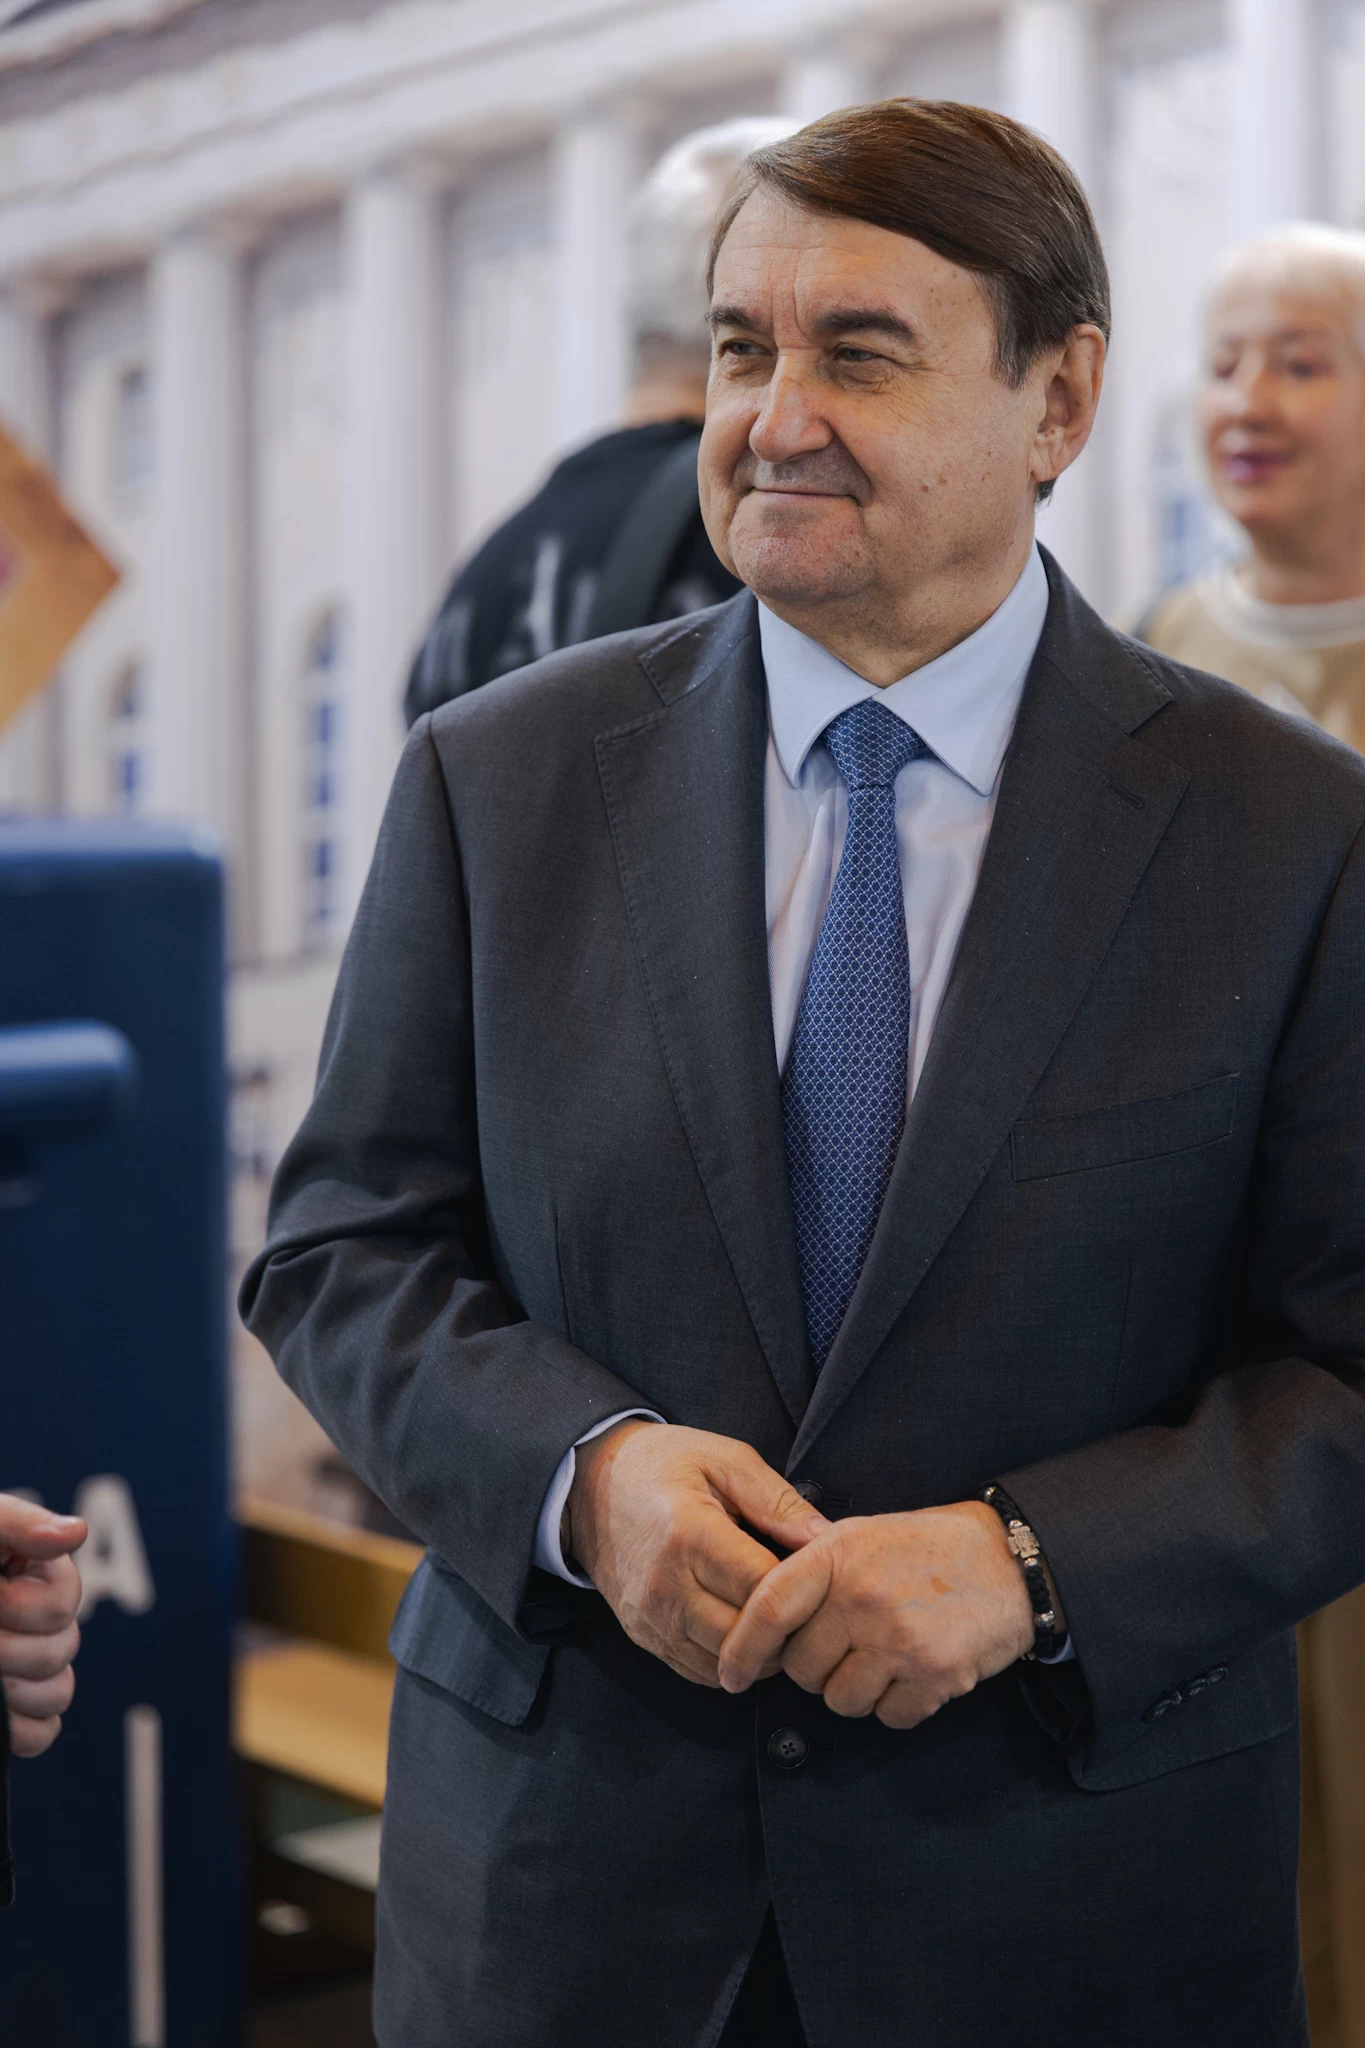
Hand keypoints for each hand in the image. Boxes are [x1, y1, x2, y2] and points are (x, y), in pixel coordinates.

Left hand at [0, 1495, 87, 1758]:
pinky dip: (20, 1729)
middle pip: (59, 1651)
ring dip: (12, 1689)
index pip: (59, 1606)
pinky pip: (43, 1731)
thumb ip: (21, 1525)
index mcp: (44, 1574)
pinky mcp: (18, 1707)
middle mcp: (47, 1621)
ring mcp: (33, 1666)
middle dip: (3, 1648)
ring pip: (57, 1692)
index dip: (13, 1607)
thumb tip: (77, 1532)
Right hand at [566, 1422, 828, 1687]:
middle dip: (786, 1628)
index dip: (801, 1588)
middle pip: (745, 1636)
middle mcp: (666, 1586)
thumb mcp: (725, 1459)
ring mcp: (651, 1617)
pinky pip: (698, 1671)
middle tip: (808, 1605)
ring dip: (761, 1651)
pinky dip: (730, 1661)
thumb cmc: (662, 1464)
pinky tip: (746, 1633)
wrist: (588, 1485)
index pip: (762, 1588)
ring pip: (724, 1663)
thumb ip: (778, 1501)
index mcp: (689, 1534)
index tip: (818, 1574)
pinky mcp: (643, 1636)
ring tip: (781, 1620)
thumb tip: (827, 1539)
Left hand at [717, 1501, 1039, 1728]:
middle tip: (841, 1647)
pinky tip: (911, 1671)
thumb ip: (815, 1566)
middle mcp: (864, 1598)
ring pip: (840, 1700)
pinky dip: (894, 1705)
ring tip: (880, 1656)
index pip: (769, 1608)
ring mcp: (900, 1641)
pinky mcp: (935, 1677)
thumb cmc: (929, 1547)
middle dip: (812, 1668)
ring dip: (852, 1690)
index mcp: (840, 1553)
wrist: (1011, 1563)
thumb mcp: (865, 1532)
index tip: (730, 1674)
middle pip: (801, 1667)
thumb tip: (758, 1611)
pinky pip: (887, 1717)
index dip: (741, 1648)